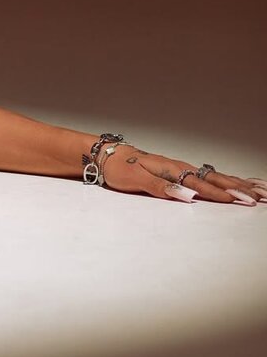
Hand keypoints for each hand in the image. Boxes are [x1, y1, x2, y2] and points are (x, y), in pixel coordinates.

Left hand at [101, 147, 266, 205]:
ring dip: (237, 183)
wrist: (105, 155)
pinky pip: (206, 175)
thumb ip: (162, 188)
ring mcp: (180, 168)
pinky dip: (225, 179)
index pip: (202, 185)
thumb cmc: (118, 168)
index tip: (242, 201)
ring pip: (214, 176)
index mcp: (171, 169)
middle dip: (239, 189)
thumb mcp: (136, 180)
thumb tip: (187, 196)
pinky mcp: (177, 171)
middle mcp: (179, 167)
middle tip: (261, 198)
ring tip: (259, 191)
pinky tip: (234, 182)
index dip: (223, 194)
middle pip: (215, 179)